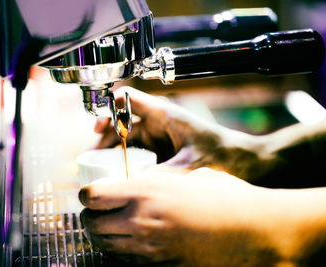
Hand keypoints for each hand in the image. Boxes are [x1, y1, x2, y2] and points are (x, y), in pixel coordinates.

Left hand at [79, 168, 325, 265]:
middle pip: (91, 225)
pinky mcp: (158, 266)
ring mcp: (148, 248)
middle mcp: (140, 220)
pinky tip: (131, 242)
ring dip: (102, 236)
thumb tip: (141, 184)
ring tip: (111, 227)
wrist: (252, 230)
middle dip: (89, 218)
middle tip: (96, 212)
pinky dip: (121, 251)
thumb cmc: (224, 196)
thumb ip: (157, 181)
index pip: (92, 196)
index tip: (89, 194)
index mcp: (145, 191)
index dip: (85, 195)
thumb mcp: (187, 176)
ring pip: (104, 246)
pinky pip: (125, 260)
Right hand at [94, 86, 272, 179]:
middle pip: (121, 122)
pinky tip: (117, 175)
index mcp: (164, 114)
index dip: (108, 108)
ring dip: (111, 151)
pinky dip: (123, 161)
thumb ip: (162, 175)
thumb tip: (134, 187)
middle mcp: (158, 122)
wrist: (243, 161)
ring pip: (126, 138)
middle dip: (104, 138)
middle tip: (92, 158)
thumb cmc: (223, 154)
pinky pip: (135, 152)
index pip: (128, 99)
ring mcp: (159, 135)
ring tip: (98, 169)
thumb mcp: (191, 165)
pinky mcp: (161, 149)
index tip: (98, 127)